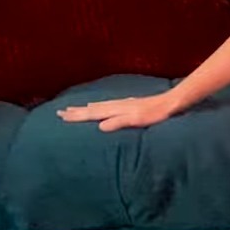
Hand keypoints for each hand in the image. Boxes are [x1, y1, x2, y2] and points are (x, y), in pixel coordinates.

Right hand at [57, 91, 179, 131]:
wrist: (170, 102)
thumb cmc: (155, 114)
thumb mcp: (137, 120)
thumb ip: (119, 122)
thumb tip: (100, 127)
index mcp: (116, 110)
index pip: (91, 113)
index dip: (77, 116)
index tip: (61, 116)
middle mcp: (116, 105)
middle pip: (91, 108)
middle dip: (76, 111)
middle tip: (60, 112)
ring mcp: (122, 104)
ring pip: (97, 106)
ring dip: (84, 108)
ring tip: (73, 109)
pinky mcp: (128, 105)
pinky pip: (106, 105)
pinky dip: (96, 106)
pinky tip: (97, 105)